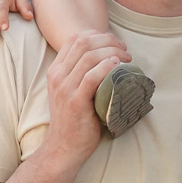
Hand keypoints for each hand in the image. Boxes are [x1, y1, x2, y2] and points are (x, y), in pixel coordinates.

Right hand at [40, 29, 128, 171]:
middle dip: (108, 40)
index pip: (75, 39)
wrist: (63, 148)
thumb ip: (79, 75)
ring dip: (112, 52)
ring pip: (89, 57)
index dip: (97, 34)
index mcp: (55, 70)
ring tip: (127, 58)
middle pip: (83, 43)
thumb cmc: (73, 120)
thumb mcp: (70, 92)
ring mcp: (65, 88)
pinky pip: (91, 77)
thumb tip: (106, 59)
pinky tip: (118, 66)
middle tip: (125, 49)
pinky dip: (107, 67)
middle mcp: (57, 76)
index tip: (114, 41)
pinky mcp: (76, 102)